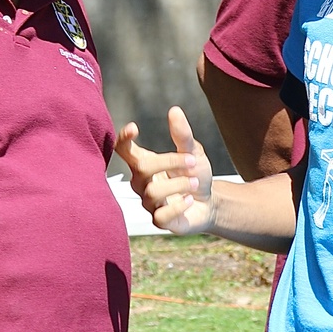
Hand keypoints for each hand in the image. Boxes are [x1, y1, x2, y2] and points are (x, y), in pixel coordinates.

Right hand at [115, 106, 214, 234]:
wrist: (210, 204)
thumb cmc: (196, 175)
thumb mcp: (193, 152)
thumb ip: (182, 134)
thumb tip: (174, 110)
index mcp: (144, 163)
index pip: (122, 150)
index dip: (123, 139)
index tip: (135, 128)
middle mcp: (141, 183)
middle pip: (142, 168)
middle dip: (169, 162)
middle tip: (192, 161)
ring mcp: (148, 203)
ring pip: (152, 192)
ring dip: (179, 184)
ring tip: (195, 183)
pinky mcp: (159, 221)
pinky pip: (160, 215)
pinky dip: (178, 206)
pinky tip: (189, 200)